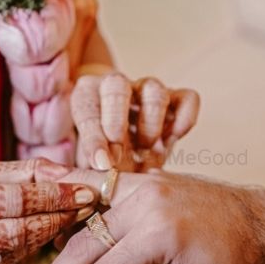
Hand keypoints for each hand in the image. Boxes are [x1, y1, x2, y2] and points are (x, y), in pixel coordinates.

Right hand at [0, 159, 96, 263]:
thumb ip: (20, 173)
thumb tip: (67, 173)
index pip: (7, 201)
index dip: (50, 196)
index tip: (84, 190)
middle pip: (14, 232)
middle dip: (57, 217)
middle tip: (90, 205)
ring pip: (15, 253)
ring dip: (51, 235)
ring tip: (78, 218)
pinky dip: (32, 251)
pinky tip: (51, 237)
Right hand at [25, 169, 264, 263]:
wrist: (264, 221)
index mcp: (161, 234)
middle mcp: (147, 202)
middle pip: (85, 243)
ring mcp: (145, 184)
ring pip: (88, 216)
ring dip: (64, 244)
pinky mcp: (146, 178)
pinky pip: (103, 191)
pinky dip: (78, 207)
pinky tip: (56, 221)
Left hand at [71, 73, 199, 171]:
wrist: (135, 159)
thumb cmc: (108, 160)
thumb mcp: (92, 166)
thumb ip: (85, 170)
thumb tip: (76, 178)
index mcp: (87, 95)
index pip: (86, 106)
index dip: (93, 136)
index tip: (102, 163)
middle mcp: (117, 86)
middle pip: (116, 85)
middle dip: (116, 122)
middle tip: (120, 157)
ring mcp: (149, 89)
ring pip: (154, 91)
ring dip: (150, 124)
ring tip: (147, 149)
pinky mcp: (178, 99)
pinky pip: (187, 99)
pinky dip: (184, 119)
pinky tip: (174, 139)